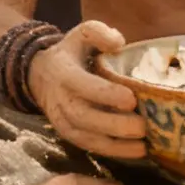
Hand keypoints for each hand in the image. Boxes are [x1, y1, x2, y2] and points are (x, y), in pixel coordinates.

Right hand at [30, 21, 146, 157]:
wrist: (41, 76)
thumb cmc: (71, 54)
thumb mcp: (81, 34)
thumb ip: (98, 33)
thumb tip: (119, 42)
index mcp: (64, 73)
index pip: (83, 86)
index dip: (106, 94)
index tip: (132, 98)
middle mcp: (61, 100)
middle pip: (84, 118)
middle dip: (114, 124)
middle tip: (142, 126)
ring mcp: (63, 121)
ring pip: (87, 138)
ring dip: (116, 145)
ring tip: (143, 145)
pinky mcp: (69, 135)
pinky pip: (89, 147)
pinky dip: (113, 152)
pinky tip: (136, 151)